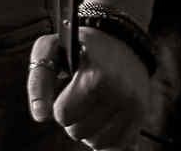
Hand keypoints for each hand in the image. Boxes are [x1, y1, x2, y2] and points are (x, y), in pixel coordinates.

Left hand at [27, 27, 151, 149]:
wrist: (124, 40)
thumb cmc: (83, 46)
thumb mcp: (53, 48)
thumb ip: (39, 81)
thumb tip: (40, 115)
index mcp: (96, 77)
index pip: (63, 115)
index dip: (60, 105)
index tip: (68, 91)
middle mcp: (119, 94)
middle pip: (77, 132)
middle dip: (74, 118)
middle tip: (81, 97)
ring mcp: (133, 108)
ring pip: (96, 143)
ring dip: (89, 129)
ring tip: (94, 105)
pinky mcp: (141, 118)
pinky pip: (115, 147)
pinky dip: (106, 136)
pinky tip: (106, 117)